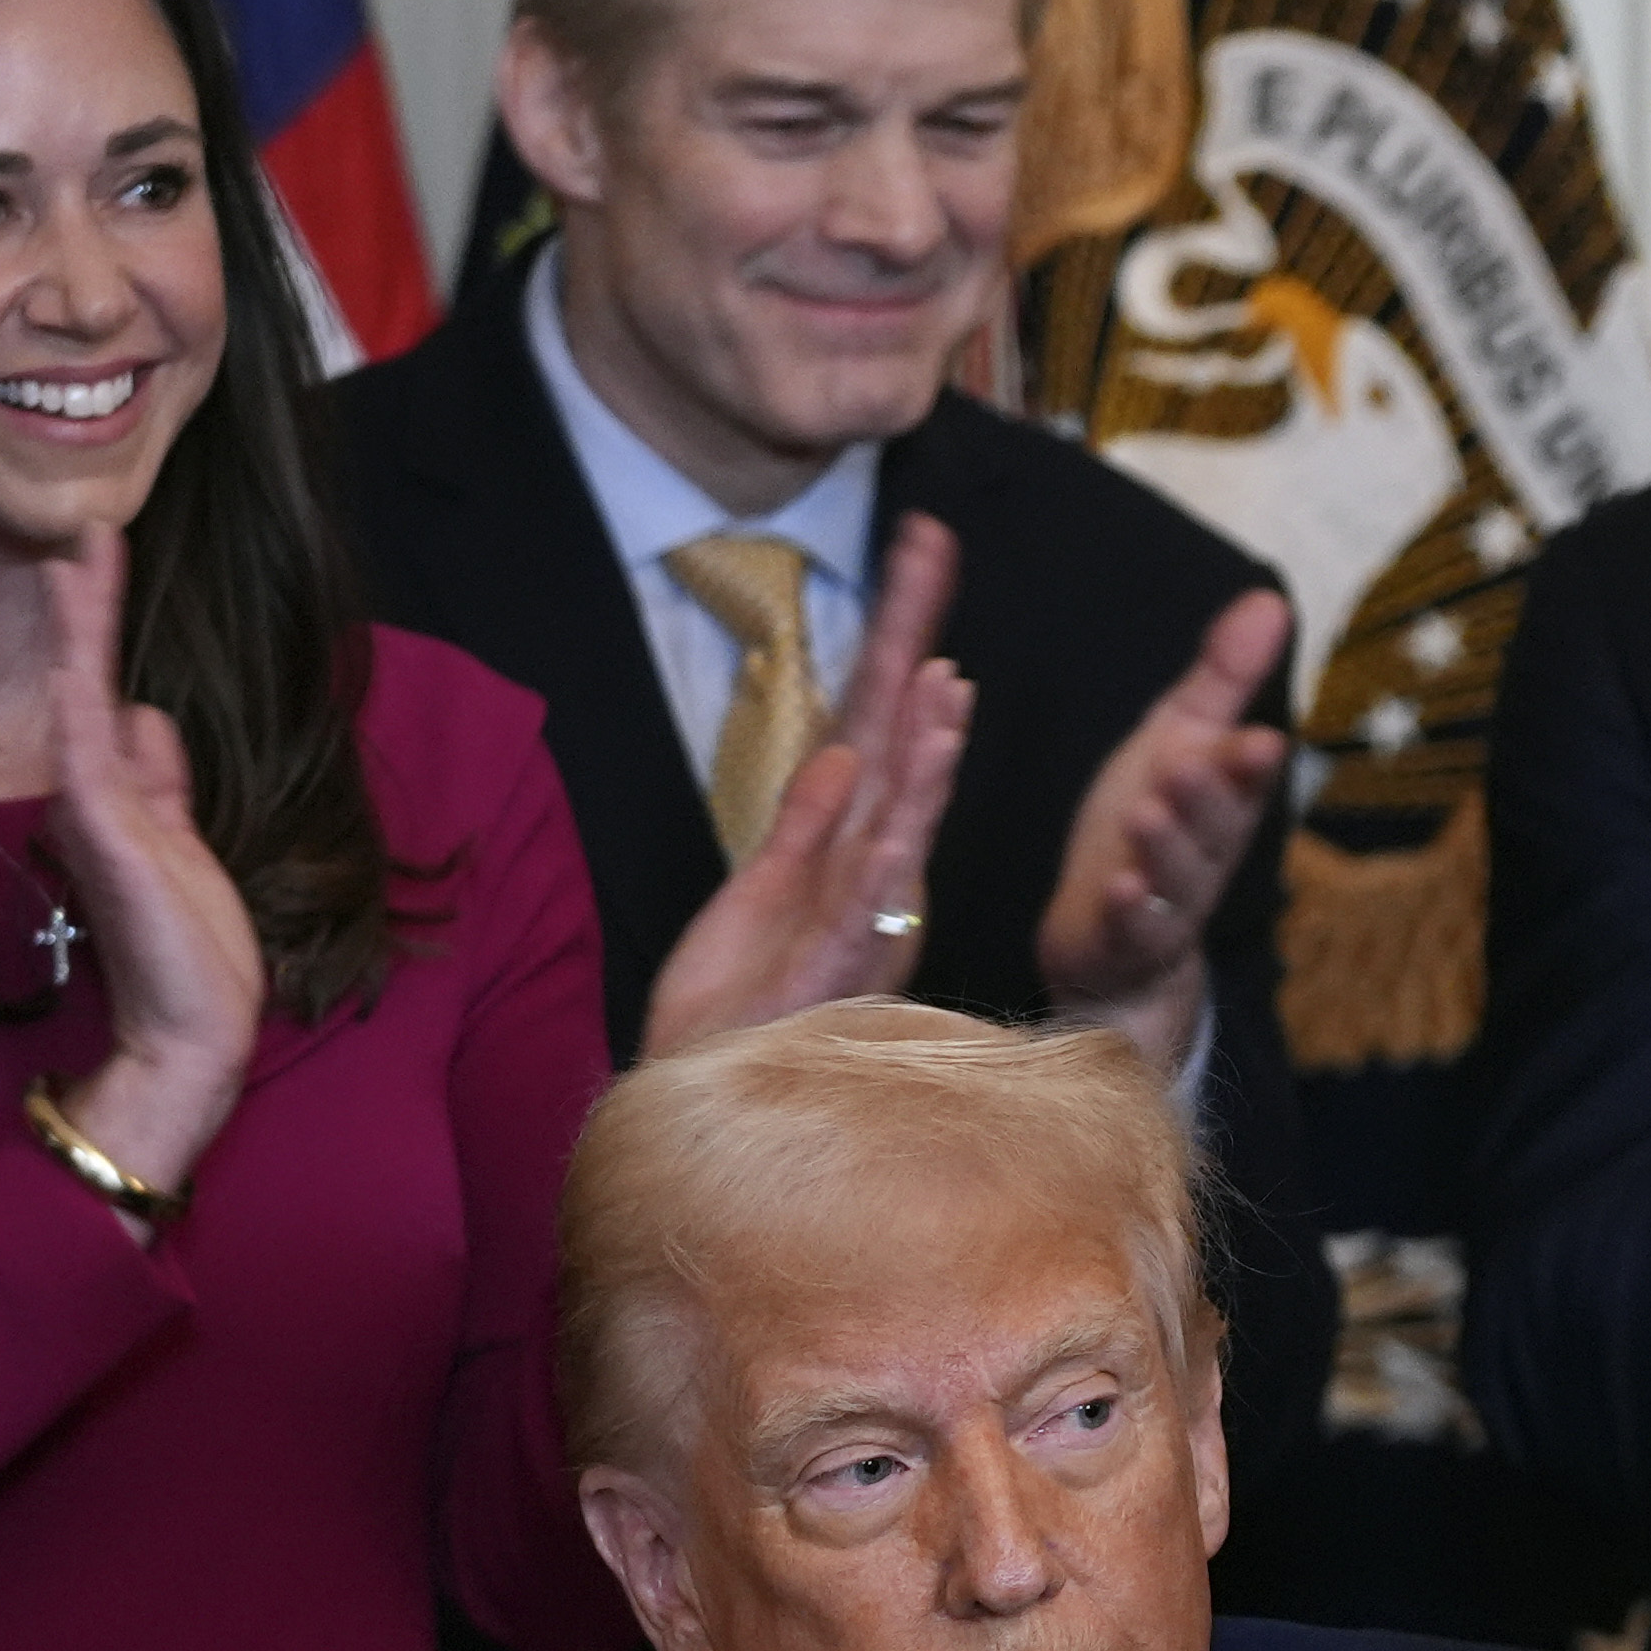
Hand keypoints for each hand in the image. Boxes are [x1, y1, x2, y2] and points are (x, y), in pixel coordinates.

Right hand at [37, 525, 265, 1213]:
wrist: (192, 1028)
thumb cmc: (190, 947)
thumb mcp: (184, 838)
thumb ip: (159, 777)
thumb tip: (142, 712)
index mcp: (115, 791)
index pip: (106, 690)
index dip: (103, 626)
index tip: (100, 557)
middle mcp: (92, 791)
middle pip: (89, 678)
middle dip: (89, 606)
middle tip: (89, 530)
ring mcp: (92, 807)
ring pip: (82, 695)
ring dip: (83, 626)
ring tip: (78, 555)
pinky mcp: (104, 830)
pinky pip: (86, 745)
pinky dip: (81, 694)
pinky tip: (79, 648)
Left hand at [642, 516, 975, 1058]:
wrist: (705, 1102)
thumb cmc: (736, 1013)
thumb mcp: (756, 898)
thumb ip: (802, 825)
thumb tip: (840, 751)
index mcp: (847, 846)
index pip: (875, 720)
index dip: (896, 635)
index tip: (915, 549)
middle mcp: (869, 870)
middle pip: (896, 736)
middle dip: (913, 640)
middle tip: (930, 550)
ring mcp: (861, 912)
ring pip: (903, 812)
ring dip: (927, 744)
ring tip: (945, 677)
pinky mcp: (839, 960)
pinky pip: (874, 887)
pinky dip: (895, 832)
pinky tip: (908, 789)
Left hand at [1037, 588, 1296, 1067]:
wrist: (1111, 931)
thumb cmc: (1148, 821)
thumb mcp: (1179, 737)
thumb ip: (1224, 677)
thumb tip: (1271, 600)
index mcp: (1221, 795)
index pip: (1243, 777)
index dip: (1248, 763)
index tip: (1260, 740)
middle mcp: (1204, 848)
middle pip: (1215, 826)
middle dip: (1207, 798)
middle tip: (1190, 766)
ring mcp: (1168, 898)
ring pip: (1177, 875)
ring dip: (1166, 847)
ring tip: (1148, 814)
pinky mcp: (1126, 937)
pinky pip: (1135, 928)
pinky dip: (1132, 911)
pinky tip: (1123, 889)